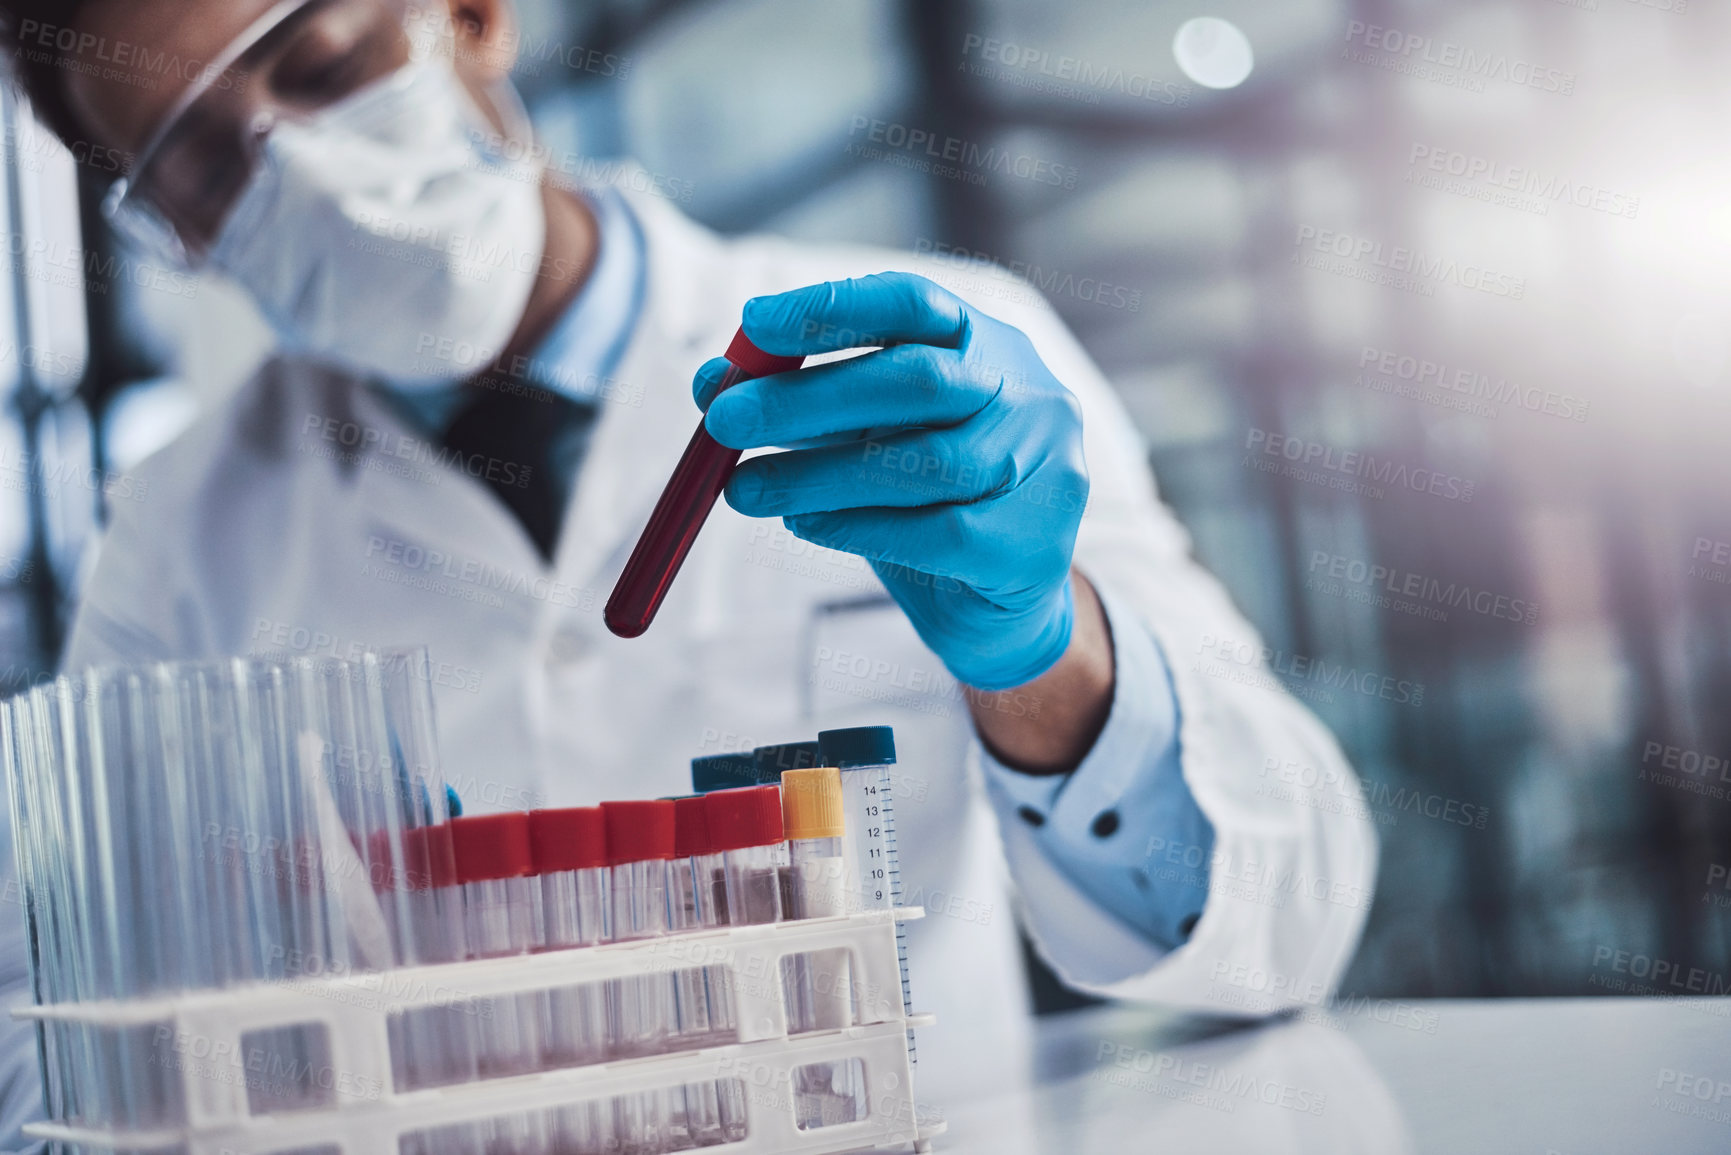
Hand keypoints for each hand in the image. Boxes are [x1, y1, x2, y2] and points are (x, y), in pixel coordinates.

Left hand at [696, 271, 1089, 691]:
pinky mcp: (1032, 545)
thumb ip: (799, 404)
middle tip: (725, 420)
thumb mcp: (860, 440)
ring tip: (745, 490)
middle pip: (918, 380)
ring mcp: (1044, 469)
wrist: (995, 608)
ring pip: (923, 463)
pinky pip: (935, 532)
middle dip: (809, 397)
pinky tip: (806, 526)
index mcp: (989, 345)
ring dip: (817, 475)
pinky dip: (857, 527)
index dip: (835, 308)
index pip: (915, 303)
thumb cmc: (921, 504)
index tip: (752, 324)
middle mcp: (1031, 396)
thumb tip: (711, 382)